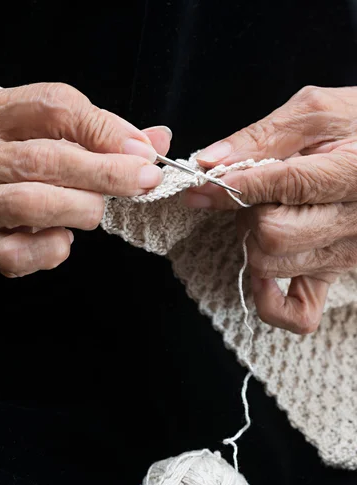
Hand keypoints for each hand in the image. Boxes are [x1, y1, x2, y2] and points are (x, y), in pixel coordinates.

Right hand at [0, 83, 170, 276]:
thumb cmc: (1, 172)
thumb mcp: (37, 138)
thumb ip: (96, 136)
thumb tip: (156, 140)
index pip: (54, 106)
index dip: (106, 128)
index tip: (143, 149)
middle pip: (48, 157)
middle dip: (107, 171)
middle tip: (144, 181)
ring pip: (36, 202)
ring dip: (83, 208)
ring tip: (96, 211)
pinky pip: (22, 252)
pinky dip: (53, 249)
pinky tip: (62, 240)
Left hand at [182, 86, 356, 333]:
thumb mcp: (317, 113)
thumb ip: (264, 135)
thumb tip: (211, 161)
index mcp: (355, 173)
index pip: (284, 187)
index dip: (234, 187)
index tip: (201, 186)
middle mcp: (356, 221)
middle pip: (273, 234)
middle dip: (247, 211)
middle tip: (251, 191)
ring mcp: (347, 254)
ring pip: (272, 264)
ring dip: (251, 240)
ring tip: (266, 212)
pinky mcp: (336, 274)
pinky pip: (299, 312)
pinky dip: (269, 300)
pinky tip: (262, 275)